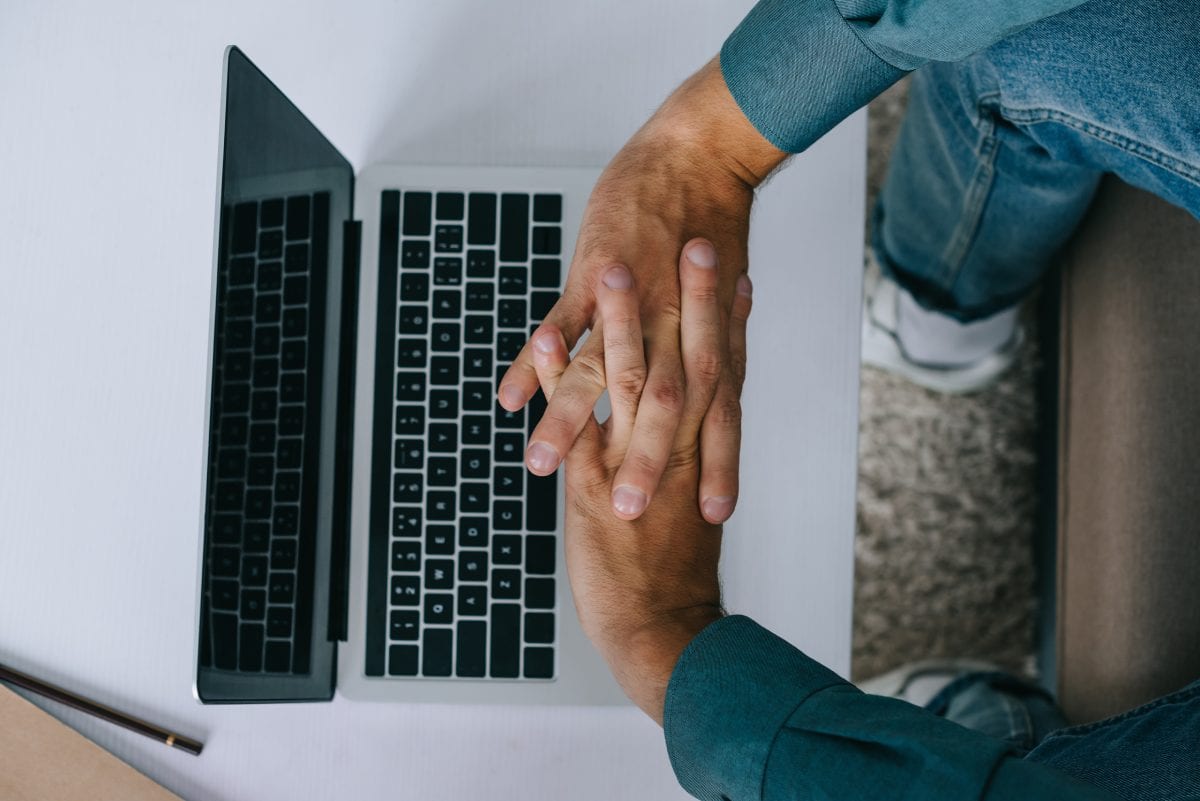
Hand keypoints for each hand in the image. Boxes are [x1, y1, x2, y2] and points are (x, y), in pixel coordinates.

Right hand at [498, 56, 784, 523]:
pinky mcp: (598, 272)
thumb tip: (712, 396)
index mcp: (710, 337)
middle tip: (621, 517)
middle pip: (659, 407)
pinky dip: (533, 360)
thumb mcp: (721, 301)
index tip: (710, 517)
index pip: (719, 414)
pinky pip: (563, 322)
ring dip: (569, 420)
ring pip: (602, 371)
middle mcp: (676, 325)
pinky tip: (509, 395)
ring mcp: (636, 300)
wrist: (700, 158)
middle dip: (638, 464)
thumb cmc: (713, 226)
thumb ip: (712, 350)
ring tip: (540, 463)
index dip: (718, 464)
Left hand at [529, 240, 752, 722]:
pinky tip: (545, 339)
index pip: (723, 375)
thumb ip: (688, 463)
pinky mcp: (591, 486)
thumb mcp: (688, 510)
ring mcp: (632, 463)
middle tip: (699, 241)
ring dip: (623, 323)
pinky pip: (577, 421)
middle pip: (688, 360)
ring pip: (630, 378)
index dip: (730, 323)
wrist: (660, 631)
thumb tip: (686, 436)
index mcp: (702, 451)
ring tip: (619, 265)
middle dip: (693, 301)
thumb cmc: (675, 574)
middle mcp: (676, 449)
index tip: (737, 272)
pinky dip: (558, 378)